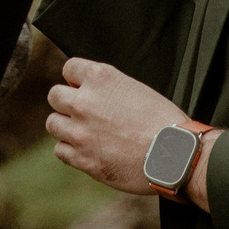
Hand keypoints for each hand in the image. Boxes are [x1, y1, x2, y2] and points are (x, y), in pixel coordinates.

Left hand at [47, 57, 200, 198]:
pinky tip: (89, 150)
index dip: (77, 80)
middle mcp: (85, 102)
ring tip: (85, 133)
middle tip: (84, 113)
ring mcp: (80, 132)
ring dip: (66, 127)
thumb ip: (108, 88)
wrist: (175, 155)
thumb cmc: (163, 122)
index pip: (69, 69)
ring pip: (53, 123)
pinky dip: (71, 151)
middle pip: (54, 95)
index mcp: (101, 78)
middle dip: (67, 103)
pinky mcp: (82, 158)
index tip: (84, 89)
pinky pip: (60, 150)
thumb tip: (90, 91)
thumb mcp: (136, 89)